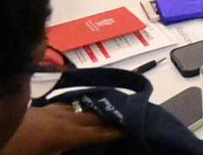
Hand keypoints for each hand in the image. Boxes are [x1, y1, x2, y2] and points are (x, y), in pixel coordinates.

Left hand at [0, 104, 121, 154]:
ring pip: (72, 109)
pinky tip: (67, 114)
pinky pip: (57, 108)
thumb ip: (63, 150)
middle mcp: (55, 119)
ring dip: (88, 113)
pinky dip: (70, 111)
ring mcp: (41, 112)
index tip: (132, 129)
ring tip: (101, 116)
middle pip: (88, 117)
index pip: (95, 132)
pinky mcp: (29, 112)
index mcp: (61, 134)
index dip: (114, 132)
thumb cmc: (12, 150)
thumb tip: (82, 145)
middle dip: (107, 119)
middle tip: (126, 120)